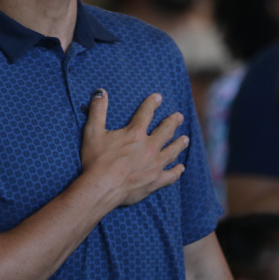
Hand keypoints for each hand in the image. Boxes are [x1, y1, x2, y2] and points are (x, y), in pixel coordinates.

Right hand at [80, 91, 188, 208]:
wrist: (102, 188)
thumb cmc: (96, 160)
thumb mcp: (93, 132)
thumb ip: (98, 110)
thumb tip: (101, 91)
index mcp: (135, 133)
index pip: (146, 113)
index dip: (152, 103)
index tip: (159, 97)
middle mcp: (149, 147)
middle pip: (165, 131)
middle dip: (172, 122)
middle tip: (179, 116)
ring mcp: (154, 165)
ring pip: (172, 151)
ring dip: (179, 144)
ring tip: (185, 139)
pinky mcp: (155, 181)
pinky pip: (171, 175)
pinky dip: (177, 171)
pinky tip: (181, 168)